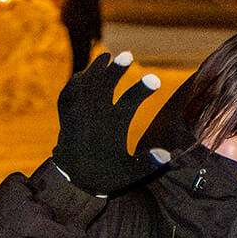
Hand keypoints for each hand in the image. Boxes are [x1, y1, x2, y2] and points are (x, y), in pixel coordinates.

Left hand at [52, 52, 171, 194]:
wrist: (72, 182)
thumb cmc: (106, 176)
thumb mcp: (130, 174)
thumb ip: (149, 164)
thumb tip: (169, 155)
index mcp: (111, 129)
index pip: (129, 104)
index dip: (141, 91)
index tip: (155, 80)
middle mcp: (93, 119)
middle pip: (104, 88)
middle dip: (115, 71)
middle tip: (127, 55)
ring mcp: (78, 115)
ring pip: (85, 86)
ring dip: (96, 70)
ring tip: (107, 56)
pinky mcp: (67, 117)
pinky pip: (69, 93)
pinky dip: (77, 80)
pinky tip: (84, 73)